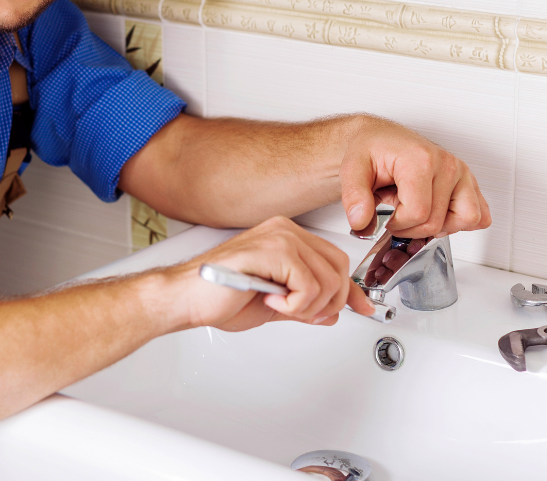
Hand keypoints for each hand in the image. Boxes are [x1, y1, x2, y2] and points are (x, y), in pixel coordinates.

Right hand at [168, 217, 375, 331]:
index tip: (361, 307)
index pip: (335, 260)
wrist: (185, 298)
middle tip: (303, 313)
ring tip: (279, 305)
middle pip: (338, 269)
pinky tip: (271, 300)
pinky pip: (308, 285)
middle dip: (328, 302)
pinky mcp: (270, 250)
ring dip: (308, 305)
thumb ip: (304, 304)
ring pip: (327, 279)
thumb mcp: (274, 304)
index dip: (351, 290)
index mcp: (287, 238)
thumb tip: (331, 312)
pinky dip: (295, 304)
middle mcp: (285, 231)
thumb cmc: (218, 298)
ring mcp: (278, 237)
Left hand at [340, 117, 490, 237]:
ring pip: (465, 220)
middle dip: (409, 227)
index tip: (383, 214)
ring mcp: (461, 173)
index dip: (395, 223)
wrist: (380, 139)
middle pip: (436, 223)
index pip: (418, 213)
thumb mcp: (352, 169)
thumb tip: (361, 222)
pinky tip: (437, 212)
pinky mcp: (468, 182)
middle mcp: (446, 164)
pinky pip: (479, 215)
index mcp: (421, 159)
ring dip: (438, 225)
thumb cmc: (371, 151)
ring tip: (417, 210)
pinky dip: (459, 222)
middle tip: (395, 210)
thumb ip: (353, 197)